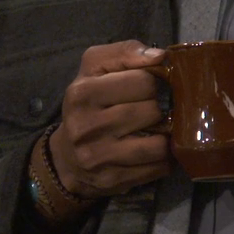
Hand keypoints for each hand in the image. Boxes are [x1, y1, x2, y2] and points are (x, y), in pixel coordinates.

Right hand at [48, 41, 172, 198]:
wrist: (67, 157)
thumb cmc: (88, 104)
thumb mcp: (95, 69)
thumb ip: (124, 53)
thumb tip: (160, 57)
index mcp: (83, 93)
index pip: (144, 81)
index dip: (154, 82)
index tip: (151, 87)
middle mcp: (88, 126)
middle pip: (153, 111)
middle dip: (161, 108)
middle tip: (157, 109)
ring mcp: (100, 157)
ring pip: (159, 144)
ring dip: (166, 136)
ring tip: (159, 130)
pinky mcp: (113, 180)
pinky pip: (157, 168)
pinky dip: (164, 159)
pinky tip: (153, 150)